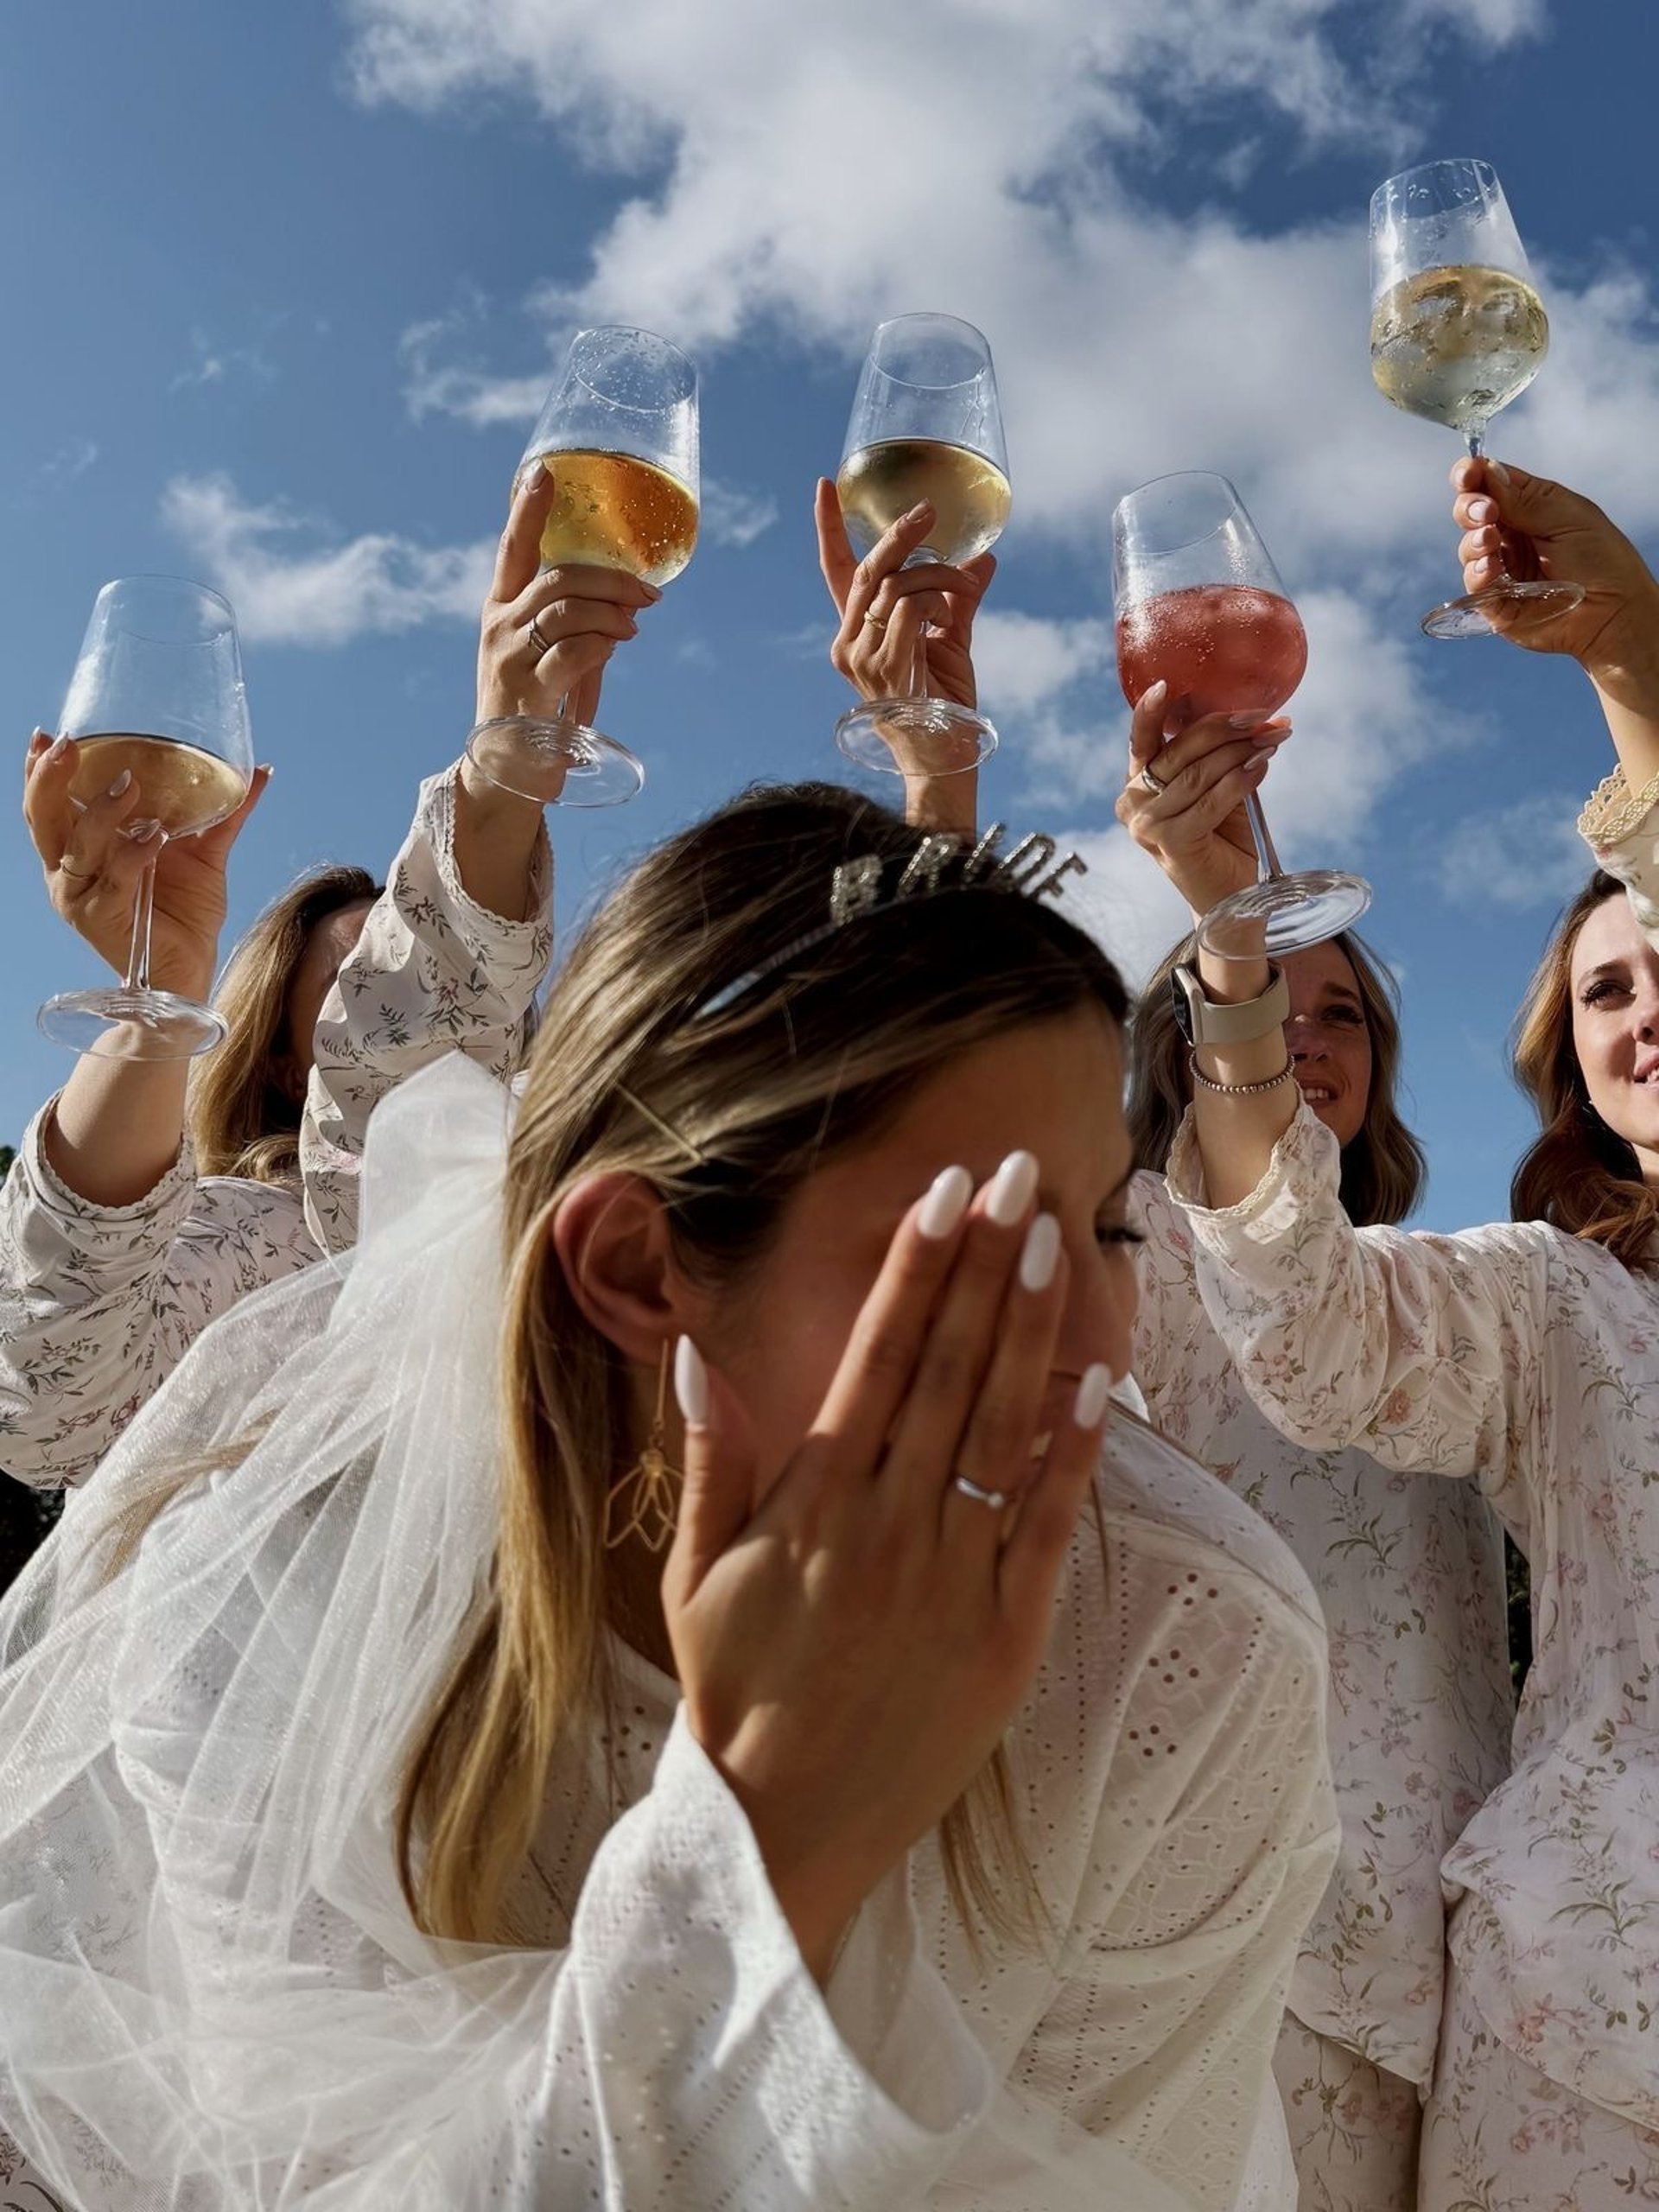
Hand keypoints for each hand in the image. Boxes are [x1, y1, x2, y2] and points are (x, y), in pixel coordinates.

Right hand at [24, 733, 270, 998]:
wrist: (191, 966)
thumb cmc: (186, 910)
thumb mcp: (204, 850)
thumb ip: (225, 811)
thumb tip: (259, 770)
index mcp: (82, 847)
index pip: (49, 803)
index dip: (41, 770)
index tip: (48, 734)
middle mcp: (71, 870)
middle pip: (45, 818)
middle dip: (51, 778)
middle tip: (71, 745)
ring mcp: (82, 897)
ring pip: (77, 847)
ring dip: (100, 813)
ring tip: (129, 785)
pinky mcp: (103, 919)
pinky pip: (113, 881)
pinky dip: (131, 856)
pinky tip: (153, 837)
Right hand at [476, 463, 660, 731]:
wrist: (504, 771)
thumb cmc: (531, 710)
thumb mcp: (540, 655)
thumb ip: (570, 624)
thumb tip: (624, 603)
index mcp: (499, 609)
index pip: (513, 549)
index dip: (528, 509)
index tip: (544, 470)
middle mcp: (498, 627)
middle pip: (557, 578)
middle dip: (609, 578)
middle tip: (647, 591)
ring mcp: (510, 659)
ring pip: (567, 609)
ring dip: (612, 610)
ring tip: (635, 623)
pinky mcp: (529, 693)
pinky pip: (574, 651)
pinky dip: (604, 642)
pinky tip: (618, 645)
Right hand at [662, 1160, 1110, 1978]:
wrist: (782, 1826)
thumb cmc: (732, 1687)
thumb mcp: (693, 1572)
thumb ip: (708, 1458)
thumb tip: (697, 1351)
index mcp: (814, 1500)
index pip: (875, 1356)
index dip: (913, 1267)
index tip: (944, 1191)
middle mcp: (888, 1524)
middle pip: (947, 1370)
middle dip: (983, 1266)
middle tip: (1020, 1179)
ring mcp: (953, 1578)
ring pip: (1000, 1429)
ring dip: (1029, 1331)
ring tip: (1052, 1244)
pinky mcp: (1005, 1635)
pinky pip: (1046, 1526)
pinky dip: (1073, 1452)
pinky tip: (1097, 1380)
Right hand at [816, 479, 994, 715]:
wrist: (944, 758)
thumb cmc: (944, 707)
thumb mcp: (952, 642)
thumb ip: (960, 599)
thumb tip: (984, 558)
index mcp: (858, 632)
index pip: (836, 571)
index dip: (829, 528)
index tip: (826, 486)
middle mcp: (849, 643)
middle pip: (869, 570)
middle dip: (900, 534)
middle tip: (929, 511)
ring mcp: (862, 658)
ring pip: (894, 586)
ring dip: (937, 575)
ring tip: (964, 585)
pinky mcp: (884, 668)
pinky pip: (908, 610)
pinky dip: (935, 602)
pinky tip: (948, 617)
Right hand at [1115, 683, 1287, 918]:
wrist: (1231, 900)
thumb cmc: (1223, 840)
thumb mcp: (1214, 789)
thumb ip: (1215, 758)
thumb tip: (1252, 716)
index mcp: (1137, 784)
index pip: (1141, 741)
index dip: (1151, 712)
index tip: (1167, 684)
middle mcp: (1132, 802)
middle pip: (1181, 750)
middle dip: (1227, 728)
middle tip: (1265, 717)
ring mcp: (1147, 825)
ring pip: (1199, 773)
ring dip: (1242, 751)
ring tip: (1275, 740)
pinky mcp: (1169, 842)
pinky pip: (1211, 799)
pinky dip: (1241, 780)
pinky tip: (1262, 768)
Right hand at [1452, 456, 1658, 691]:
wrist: (1613, 611)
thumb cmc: (1602, 559)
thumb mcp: (1567, 516)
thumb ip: (1524, 498)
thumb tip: (1486, 469)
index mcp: (1530, 509)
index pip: (1490, 486)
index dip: (1472, 476)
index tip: (1467, 474)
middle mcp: (1512, 537)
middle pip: (1471, 514)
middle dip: (1470, 507)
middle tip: (1487, 512)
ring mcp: (1502, 570)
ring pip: (1468, 548)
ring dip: (1474, 541)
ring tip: (1490, 540)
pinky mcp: (1496, 603)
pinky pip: (1473, 585)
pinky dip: (1477, 573)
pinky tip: (1491, 567)